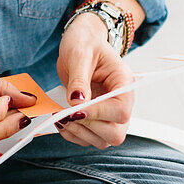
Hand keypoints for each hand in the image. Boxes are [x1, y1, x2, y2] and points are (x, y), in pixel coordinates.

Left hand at [54, 13, 134, 148]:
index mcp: (124, 82)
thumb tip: (77, 103)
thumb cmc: (84, 43)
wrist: (81, 42)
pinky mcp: (97, 119)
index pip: (121, 110)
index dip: (98, 114)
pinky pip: (89, 138)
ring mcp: (109, 113)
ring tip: (60, 116)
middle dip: (88, 127)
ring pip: (103, 140)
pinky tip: (61, 120)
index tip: (74, 109)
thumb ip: (79, 79)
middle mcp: (121, 101)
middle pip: (115, 133)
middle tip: (64, 115)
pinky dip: (74, 134)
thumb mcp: (79, 54)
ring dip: (79, 133)